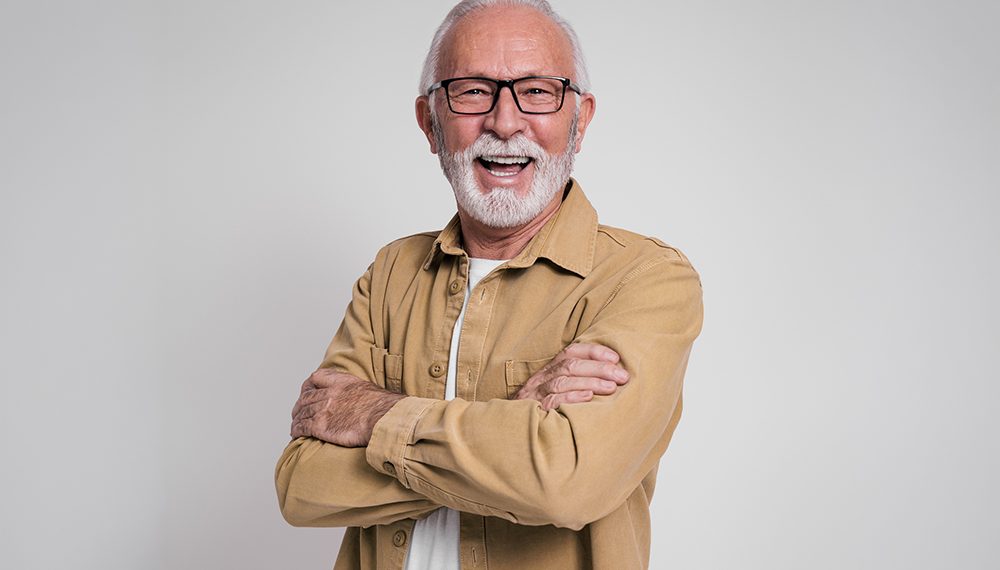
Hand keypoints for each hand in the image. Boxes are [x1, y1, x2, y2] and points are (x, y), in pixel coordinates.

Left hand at [290, 369, 404, 446]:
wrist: (382, 418)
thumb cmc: (382, 408)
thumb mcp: (368, 390)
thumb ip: (356, 392)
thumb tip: (359, 400)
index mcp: (341, 382)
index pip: (316, 378)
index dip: (308, 386)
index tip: (306, 392)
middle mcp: (329, 394)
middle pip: (306, 398)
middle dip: (300, 405)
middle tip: (298, 412)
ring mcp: (323, 409)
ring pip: (302, 412)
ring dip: (297, 419)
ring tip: (295, 425)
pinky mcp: (321, 426)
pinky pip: (302, 426)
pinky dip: (296, 430)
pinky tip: (295, 434)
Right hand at [513, 343, 629, 410]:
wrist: (511, 430)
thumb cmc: (542, 411)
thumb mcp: (556, 391)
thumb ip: (576, 382)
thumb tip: (611, 378)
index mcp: (549, 370)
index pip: (571, 352)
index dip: (593, 352)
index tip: (615, 357)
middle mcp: (542, 379)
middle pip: (570, 366)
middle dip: (599, 368)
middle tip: (622, 376)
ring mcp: (536, 394)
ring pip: (563, 381)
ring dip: (590, 382)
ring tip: (612, 388)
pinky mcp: (534, 411)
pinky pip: (553, 401)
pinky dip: (571, 397)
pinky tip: (588, 399)